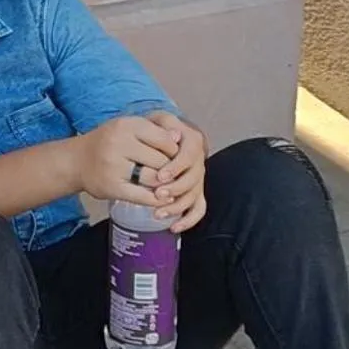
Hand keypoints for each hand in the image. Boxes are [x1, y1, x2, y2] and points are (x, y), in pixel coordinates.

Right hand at [72, 114, 179, 206]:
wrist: (76, 161)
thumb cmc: (108, 143)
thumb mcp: (128, 127)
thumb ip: (153, 131)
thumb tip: (179, 137)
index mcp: (126, 125)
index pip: (165, 140)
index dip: (175, 151)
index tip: (174, 156)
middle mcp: (119, 143)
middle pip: (161, 161)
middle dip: (170, 170)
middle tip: (171, 174)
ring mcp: (114, 166)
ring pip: (154, 179)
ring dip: (164, 185)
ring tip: (165, 185)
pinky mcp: (111, 187)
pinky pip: (143, 196)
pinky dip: (156, 199)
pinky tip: (160, 198)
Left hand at [149, 112, 207, 232]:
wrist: (150, 138)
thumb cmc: (150, 129)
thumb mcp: (156, 121)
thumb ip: (163, 125)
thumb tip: (174, 134)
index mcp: (192, 141)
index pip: (191, 155)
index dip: (177, 167)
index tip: (161, 176)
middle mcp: (198, 161)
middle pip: (194, 178)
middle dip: (176, 188)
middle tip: (157, 195)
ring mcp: (197, 179)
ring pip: (195, 196)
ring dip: (177, 207)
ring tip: (157, 213)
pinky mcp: (194, 193)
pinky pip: (198, 209)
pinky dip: (188, 220)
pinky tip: (173, 227)